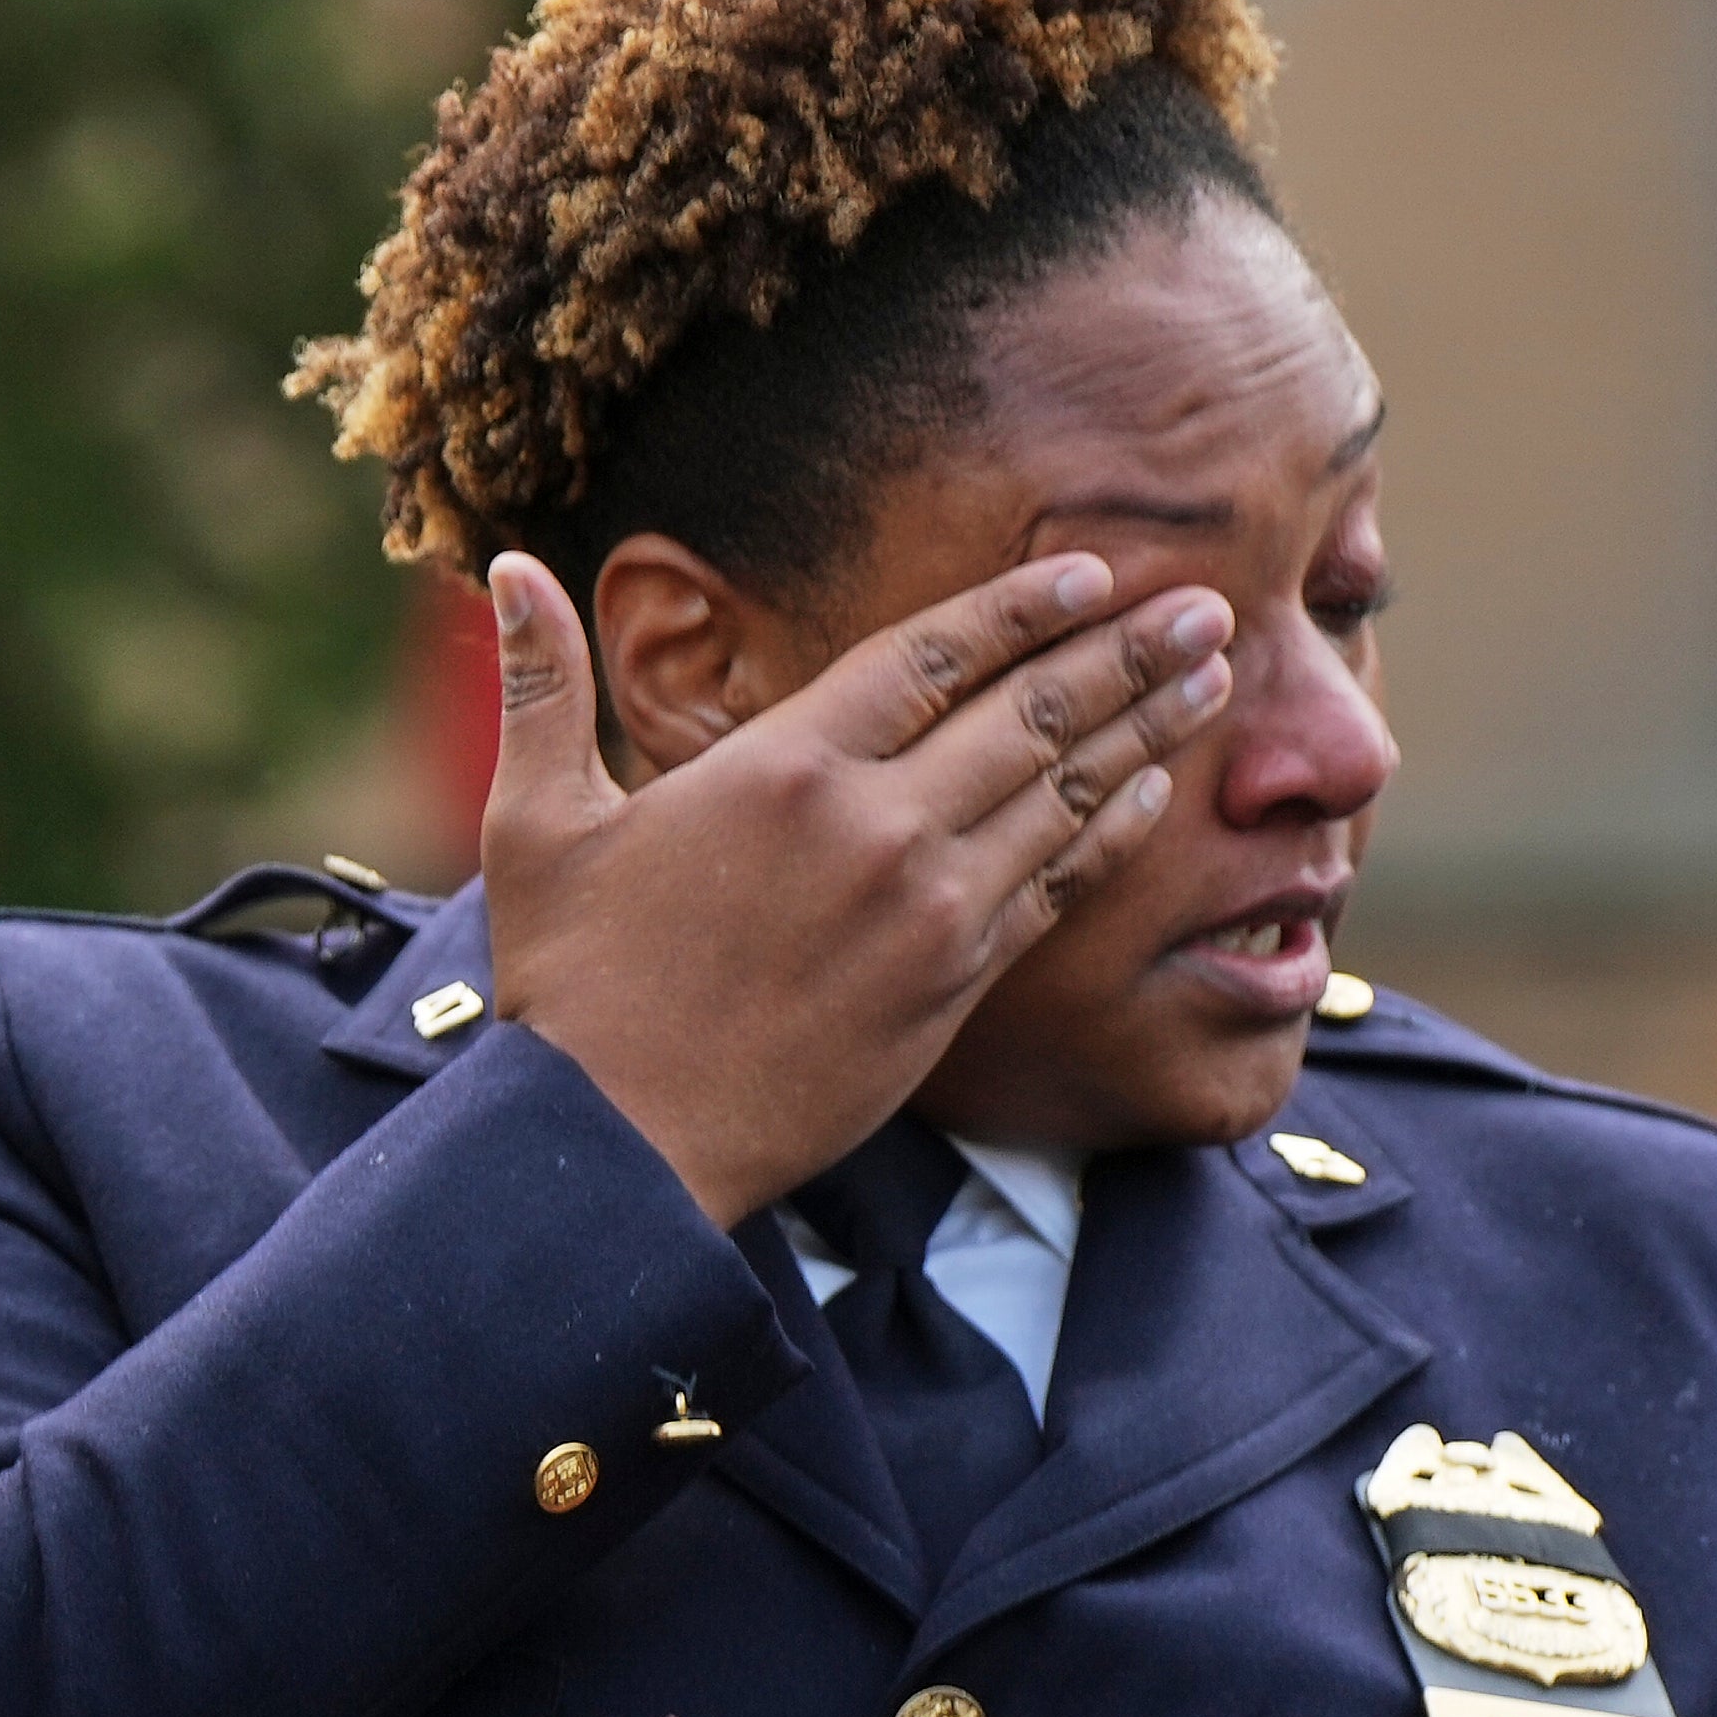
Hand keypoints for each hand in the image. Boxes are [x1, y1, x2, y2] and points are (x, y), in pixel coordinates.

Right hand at [476, 550, 1234, 1226]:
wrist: (618, 1146)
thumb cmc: (572, 987)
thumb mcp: (538, 824)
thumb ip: (541, 689)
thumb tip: (506, 571)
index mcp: (784, 766)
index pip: (933, 653)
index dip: (1023, 606)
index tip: (1094, 571)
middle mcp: (875, 824)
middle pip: (1028, 711)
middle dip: (1124, 651)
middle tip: (1206, 604)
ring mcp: (927, 908)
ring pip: (1065, 793)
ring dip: (1146, 729)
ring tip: (1210, 678)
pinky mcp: (951, 986)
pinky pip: (1056, 888)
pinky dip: (1113, 833)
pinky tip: (1154, 795)